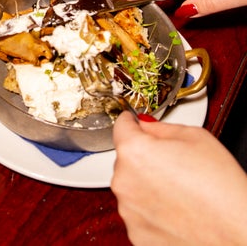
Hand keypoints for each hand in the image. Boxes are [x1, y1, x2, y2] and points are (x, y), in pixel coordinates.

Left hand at [112, 112, 246, 244]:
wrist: (237, 233)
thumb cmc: (222, 189)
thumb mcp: (195, 137)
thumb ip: (160, 127)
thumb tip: (145, 125)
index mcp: (135, 152)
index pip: (121, 125)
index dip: (133, 123)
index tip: (136, 124)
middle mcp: (124, 181)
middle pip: (126, 159)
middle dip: (144, 158)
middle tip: (173, 165)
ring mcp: (129, 211)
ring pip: (131, 187)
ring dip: (146, 186)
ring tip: (179, 191)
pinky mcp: (137, 234)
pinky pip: (138, 213)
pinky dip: (151, 210)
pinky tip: (176, 210)